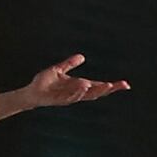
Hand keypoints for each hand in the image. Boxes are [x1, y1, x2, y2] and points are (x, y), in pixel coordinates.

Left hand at [6, 53, 128, 113]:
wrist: (30, 92)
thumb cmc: (44, 83)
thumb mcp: (58, 69)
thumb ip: (69, 63)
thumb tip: (82, 56)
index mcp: (79, 86)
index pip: (99, 86)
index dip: (112, 86)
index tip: (125, 84)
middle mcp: (77, 93)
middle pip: (97, 93)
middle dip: (110, 89)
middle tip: (122, 85)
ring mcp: (69, 97)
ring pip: (87, 96)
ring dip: (97, 91)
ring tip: (107, 85)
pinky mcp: (59, 100)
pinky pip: (71, 97)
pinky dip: (78, 92)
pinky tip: (84, 86)